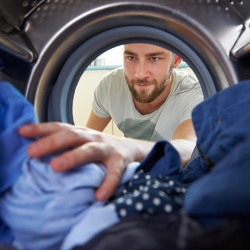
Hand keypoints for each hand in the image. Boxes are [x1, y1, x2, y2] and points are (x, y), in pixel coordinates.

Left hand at [19, 122, 153, 200]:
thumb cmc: (100, 147)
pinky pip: (114, 173)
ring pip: (90, 150)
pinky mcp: (121, 161)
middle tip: (32, 151)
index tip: (22, 132)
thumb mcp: (82, 141)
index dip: (41, 129)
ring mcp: (107, 148)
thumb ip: (64, 144)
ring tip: (56, 167)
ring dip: (74, 157)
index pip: (59, 127)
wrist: (130, 148)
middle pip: (72, 136)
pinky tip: (99, 196)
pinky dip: (107, 184)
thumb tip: (33, 149)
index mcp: (81, 132)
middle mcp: (93, 137)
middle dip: (51, 142)